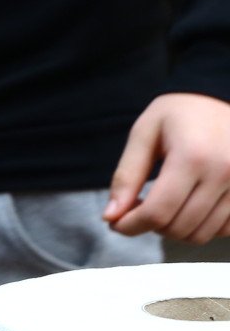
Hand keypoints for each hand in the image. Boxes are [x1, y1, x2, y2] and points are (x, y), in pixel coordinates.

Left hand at [107, 92, 229, 242]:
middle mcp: (224, 172)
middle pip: (178, 227)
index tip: (116, 222)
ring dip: (175, 229)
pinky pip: (225, 230)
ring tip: (164, 206)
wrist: (224, 96)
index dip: (130, 226)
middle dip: (149, 226)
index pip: (157, 212)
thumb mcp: (145, 133)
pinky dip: (202, 227)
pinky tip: (189, 207)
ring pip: (201, 234)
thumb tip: (111, 217)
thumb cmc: (180, 113)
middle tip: (140, 208)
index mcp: (193, 156)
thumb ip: (126, 175)